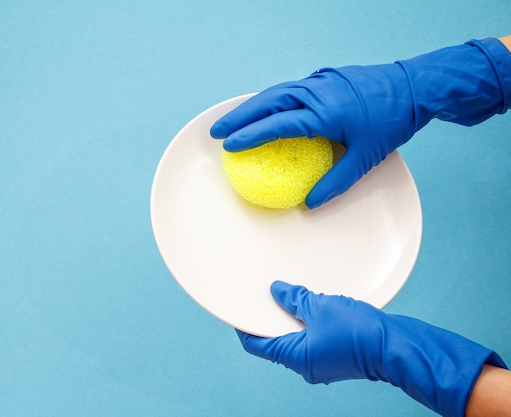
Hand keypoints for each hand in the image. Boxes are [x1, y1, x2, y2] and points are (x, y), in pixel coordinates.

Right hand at [211, 38, 509, 208]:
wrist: (415, 86)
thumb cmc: (392, 121)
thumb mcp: (365, 157)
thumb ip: (335, 182)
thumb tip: (310, 204)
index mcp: (324, 112)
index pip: (277, 124)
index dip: (250, 135)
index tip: (228, 145)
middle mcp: (316, 92)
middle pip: (267, 102)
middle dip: (239, 116)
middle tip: (216, 131)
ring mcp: (320, 81)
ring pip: (276, 91)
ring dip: (252, 105)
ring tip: (232, 120)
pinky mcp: (326, 77)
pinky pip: (290, 87)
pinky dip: (271, 98)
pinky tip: (265, 109)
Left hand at [237, 281, 506, 416]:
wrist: (397, 346)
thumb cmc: (360, 332)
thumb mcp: (320, 306)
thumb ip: (295, 298)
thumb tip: (276, 291)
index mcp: (295, 357)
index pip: (256, 344)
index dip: (244, 325)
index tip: (239, 307)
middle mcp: (306, 364)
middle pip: (275, 340)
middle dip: (268, 317)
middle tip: (262, 294)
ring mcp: (322, 361)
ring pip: (296, 337)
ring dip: (290, 316)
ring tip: (286, 293)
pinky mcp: (337, 354)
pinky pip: (314, 336)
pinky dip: (307, 320)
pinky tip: (310, 301)